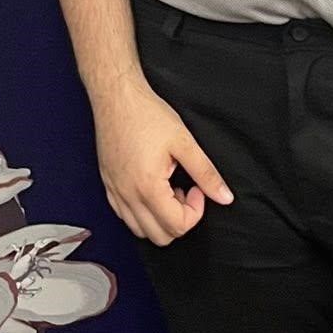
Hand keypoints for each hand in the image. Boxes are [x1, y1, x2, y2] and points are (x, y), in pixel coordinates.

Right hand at [92, 78, 231, 244]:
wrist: (115, 95)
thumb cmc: (146, 114)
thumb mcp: (184, 142)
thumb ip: (206, 174)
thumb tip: (225, 197)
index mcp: (147, 187)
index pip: (177, 226)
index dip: (196, 211)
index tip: (197, 188)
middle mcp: (127, 194)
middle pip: (159, 236)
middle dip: (178, 219)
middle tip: (184, 191)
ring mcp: (114, 190)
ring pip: (139, 230)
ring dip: (159, 219)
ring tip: (167, 190)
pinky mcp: (107, 183)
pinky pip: (123, 215)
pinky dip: (140, 213)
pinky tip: (150, 189)